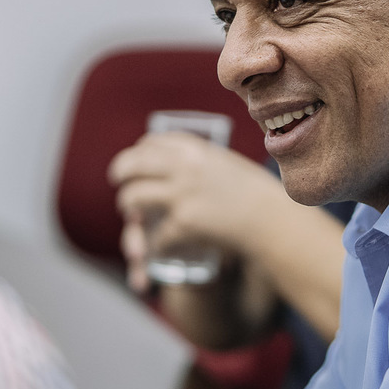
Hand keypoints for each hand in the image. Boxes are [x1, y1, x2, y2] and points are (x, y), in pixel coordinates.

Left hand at [109, 133, 285, 290]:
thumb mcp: (225, 164)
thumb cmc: (254, 192)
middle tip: (118, 180)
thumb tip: (175, 163)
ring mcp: (180, 195)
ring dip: (128, 206)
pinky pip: (156, 234)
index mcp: (194, 149)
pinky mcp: (182, 223)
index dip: (138, 151)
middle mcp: (183, 167)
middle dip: (120, 173)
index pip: (151, 143)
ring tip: (131, 211)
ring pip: (132, 198)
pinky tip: (160, 245)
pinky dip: (156, 243)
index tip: (136, 157)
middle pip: (131, 165)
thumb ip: (200, 162)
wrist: (271, 218)